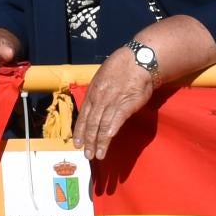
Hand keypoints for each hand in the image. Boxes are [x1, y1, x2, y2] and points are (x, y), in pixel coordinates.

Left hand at [76, 44, 164, 163]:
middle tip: (87, 155)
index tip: (77, 144)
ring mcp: (112, 101)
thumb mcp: (102, 77)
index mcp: (93, 93)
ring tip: (98, 155)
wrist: (138, 60)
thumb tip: (95, 105)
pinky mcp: (126, 104)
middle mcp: (99, 99)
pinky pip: (116, 120)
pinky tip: (108, 141)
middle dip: (88, 141)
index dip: (80, 131)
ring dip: (99, 142)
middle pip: (91, 124)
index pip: (83, 116)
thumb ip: (98, 93)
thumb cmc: (122, 67)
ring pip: (102, 125)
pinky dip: (110, 131)